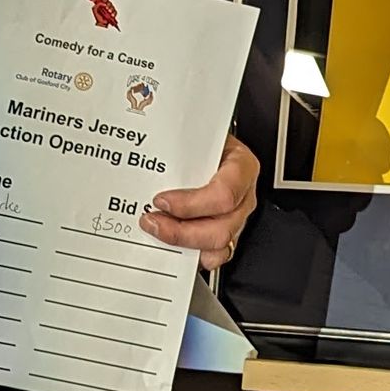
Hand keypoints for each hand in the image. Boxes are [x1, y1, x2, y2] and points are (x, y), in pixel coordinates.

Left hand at [140, 131, 259, 273]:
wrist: (208, 141)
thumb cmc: (202, 139)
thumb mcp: (194, 133)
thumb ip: (178, 146)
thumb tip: (145, 158)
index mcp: (241, 166)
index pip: (224, 194)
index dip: (190, 204)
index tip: (160, 200)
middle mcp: (244, 195)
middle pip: (222, 228)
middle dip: (181, 231)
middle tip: (152, 222)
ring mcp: (238, 217)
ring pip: (219, 245)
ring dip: (183, 244)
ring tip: (158, 231)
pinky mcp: (227, 232)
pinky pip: (217, 255)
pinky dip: (194, 256)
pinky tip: (174, 249)